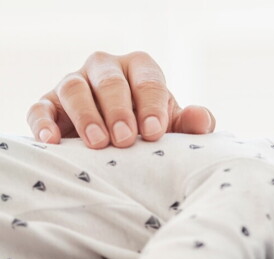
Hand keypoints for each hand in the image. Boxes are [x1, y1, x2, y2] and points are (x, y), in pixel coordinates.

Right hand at [27, 51, 215, 148]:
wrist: (119, 142)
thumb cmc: (151, 129)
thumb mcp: (173, 127)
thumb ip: (191, 124)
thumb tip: (201, 119)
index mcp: (140, 68)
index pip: (147, 79)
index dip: (151, 104)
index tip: (155, 132)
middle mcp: (105, 68)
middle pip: (109, 81)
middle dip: (118, 110)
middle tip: (125, 139)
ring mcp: (75, 83)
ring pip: (74, 88)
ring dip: (85, 115)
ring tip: (98, 143)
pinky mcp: (49, 104)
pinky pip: (41, 108)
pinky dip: (44, 123)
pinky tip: (54, 142)